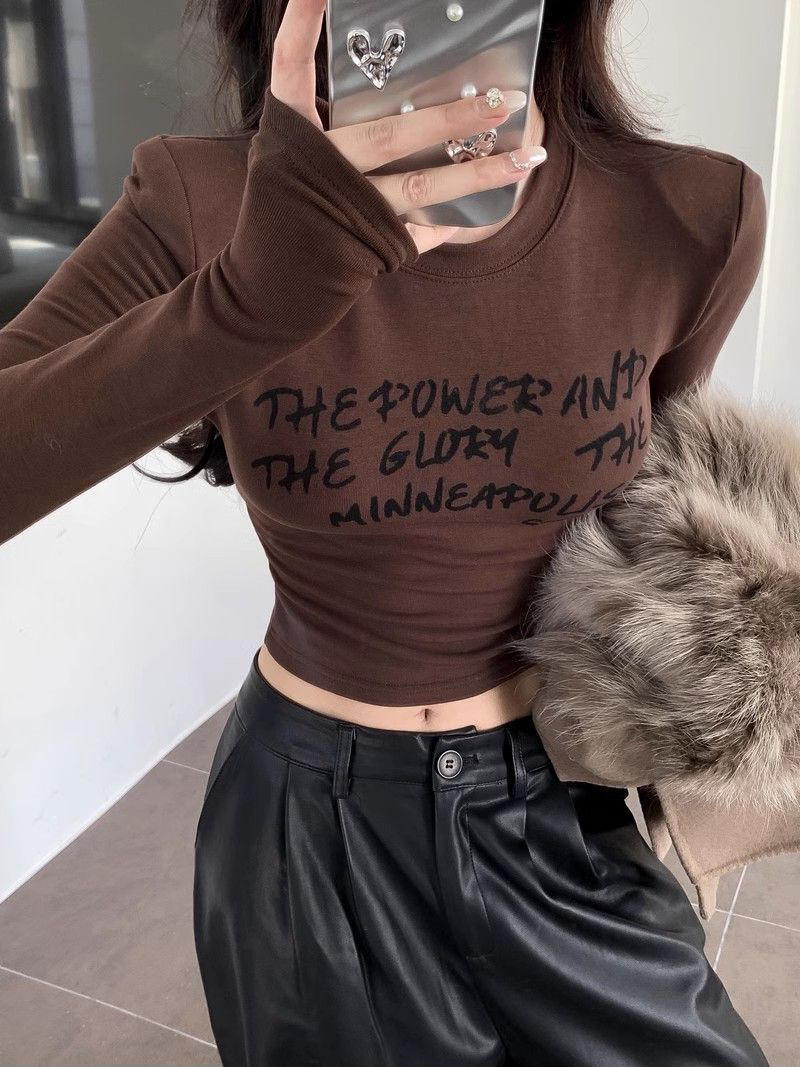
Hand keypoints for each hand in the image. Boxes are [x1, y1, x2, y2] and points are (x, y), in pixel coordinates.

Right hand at [269, 0, 545, 253]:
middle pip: (390, 136)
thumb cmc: (287, 204)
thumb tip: (389, 75)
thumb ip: (331, 118)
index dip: (304, 24)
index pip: (292, 66)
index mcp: (292, 133)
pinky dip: (448, 225)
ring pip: (418, 189)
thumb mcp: (292, 153)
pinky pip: (417, 234)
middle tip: (503, 99)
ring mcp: (343, 211)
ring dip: (477, 173)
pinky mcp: (365, 246)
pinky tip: (483, 215)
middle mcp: (318, 168)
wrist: (269, 282)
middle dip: (451, 117)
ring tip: (527, 156)